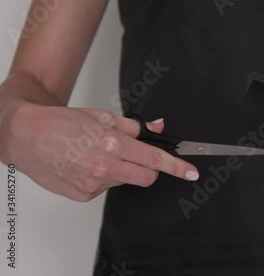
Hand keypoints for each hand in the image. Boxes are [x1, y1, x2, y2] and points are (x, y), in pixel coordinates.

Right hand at [0, 102, 198, 201]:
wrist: (25, 136)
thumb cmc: (60, 123)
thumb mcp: (102, 116)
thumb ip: (134, 126)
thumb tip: (157, 128)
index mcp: (111, 144)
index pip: (153, 160)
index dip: (176, 166)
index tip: (191, 172)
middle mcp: (103, 167)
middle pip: (146, 177)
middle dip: (148, 168)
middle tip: (135, 154)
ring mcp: (93, 184)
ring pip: (124, 180)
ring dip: (121, 169)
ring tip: (97, 154)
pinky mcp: (83, 195)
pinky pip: (106, 187)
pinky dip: (104, 176)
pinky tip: (86, 164)